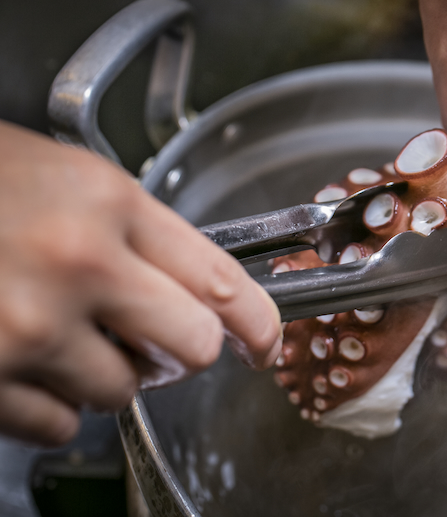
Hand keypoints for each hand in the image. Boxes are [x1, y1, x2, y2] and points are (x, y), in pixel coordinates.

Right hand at [0, 121, 282, 445]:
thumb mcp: (64, 178)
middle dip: (180, 352)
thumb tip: (190, 287)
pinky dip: (50, 407)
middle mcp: (78, 266)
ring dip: (104, 375)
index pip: (222, 280)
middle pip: (190, 348)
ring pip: (122, 393)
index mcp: (108, 204)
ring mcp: (29, 327)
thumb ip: (134, 231)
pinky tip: (24, 363)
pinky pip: (57, 425)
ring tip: (60, 333)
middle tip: (157, 341)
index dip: (258, 322)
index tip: (264, 343)